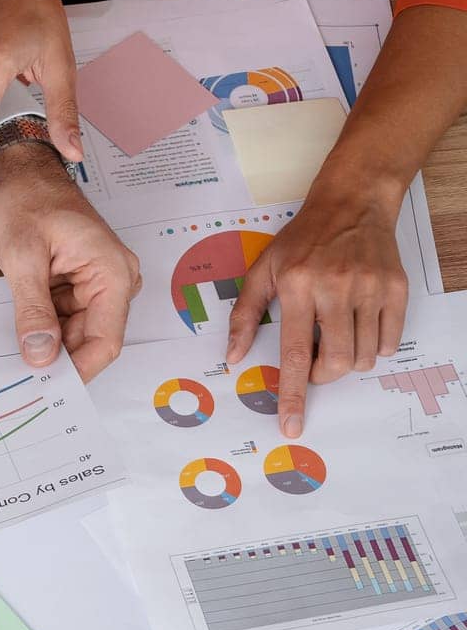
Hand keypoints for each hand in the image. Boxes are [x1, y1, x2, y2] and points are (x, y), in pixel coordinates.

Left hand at [0, 143, 139, 379]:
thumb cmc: (26, 199)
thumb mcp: (23, 256)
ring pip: (75, 334)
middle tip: (23, 385)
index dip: (78, 370)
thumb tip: (40, 356)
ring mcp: (96, 284)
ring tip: (15, 363)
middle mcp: (113, 280)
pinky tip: (20, 340)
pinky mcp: (77, 286)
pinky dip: (43, 331)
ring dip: (48, 348)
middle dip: (60, 362)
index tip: (49, 392)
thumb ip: (33, 309)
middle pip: (91, 340)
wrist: (19, 172)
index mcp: (112, 271)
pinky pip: (63, 320)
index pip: (105, 340)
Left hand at [226, 177, 406, 438]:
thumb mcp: (262, 271)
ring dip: (348, 360)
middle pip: (337, 362)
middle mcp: (335, 288)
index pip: (295, 354)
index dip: (293, 394)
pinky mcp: (396, 288)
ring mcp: (370, 288)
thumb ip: (244, 316)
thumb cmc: (300, 241)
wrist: (351, 204)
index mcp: (297, 287)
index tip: (292, 425)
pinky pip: (390, 341)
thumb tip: (232, 358)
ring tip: (337, 334)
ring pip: (364, 356)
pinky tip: (360, 324)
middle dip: (324, 375)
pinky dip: (375, 346)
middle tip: (317, 361)